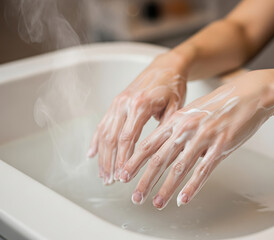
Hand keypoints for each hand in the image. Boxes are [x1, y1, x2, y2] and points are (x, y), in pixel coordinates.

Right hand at [88, 53, 187, 183]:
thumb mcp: (177, 106)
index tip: (122, 175)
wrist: (167, 65)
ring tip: (103, 173)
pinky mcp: (116, 102)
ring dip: (102, 155)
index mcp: (141, 104)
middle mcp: (125, 103)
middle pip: (111, 138)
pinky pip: (102, 123)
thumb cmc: (173, 85)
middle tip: (110, 180)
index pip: (127, 138)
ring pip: (104, 132)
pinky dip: (96, 139)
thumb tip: (162, 152)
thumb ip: (167, 128)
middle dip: (109, 162)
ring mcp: (118, 102)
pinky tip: (92, 153)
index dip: (123, 159)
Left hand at [119, 70, 273, 208]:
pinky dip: (192, 187)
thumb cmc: (220, 103)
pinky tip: (184, 199)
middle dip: (145, 180)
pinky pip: (204, 171)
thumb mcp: (193, 111)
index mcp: (177, 119)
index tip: (123, 174)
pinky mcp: (221, 146)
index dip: (134, 161)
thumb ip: (178, 128)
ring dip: (166, 188)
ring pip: (179, 168)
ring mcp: (204, 137)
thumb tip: (166, 146)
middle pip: (160, 158)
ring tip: (157, 202)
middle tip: (135, 196)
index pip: (149, 144)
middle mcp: (186, 128)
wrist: (249, 93)